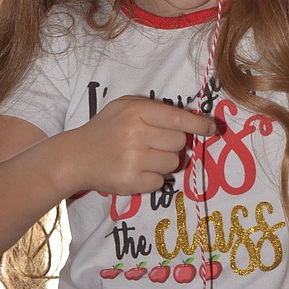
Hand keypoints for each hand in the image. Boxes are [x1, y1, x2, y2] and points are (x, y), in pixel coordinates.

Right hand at [59, 95, 217, 198]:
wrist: (75, 157)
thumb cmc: (105, 128)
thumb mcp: (124, 106)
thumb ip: (154, 109)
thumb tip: (192, 120)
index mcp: (136, 111)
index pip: (178, 119)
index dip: (199, 125)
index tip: (213, 129)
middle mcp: (137, 134)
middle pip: (180, 143)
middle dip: (173, 144)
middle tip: (153, 143)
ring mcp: (134, 159)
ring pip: (173, 163)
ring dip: (163, 162)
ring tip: (141, 157)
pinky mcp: (132, 182)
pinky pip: (161, 182)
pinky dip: (152, 178)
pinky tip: (135, 170)